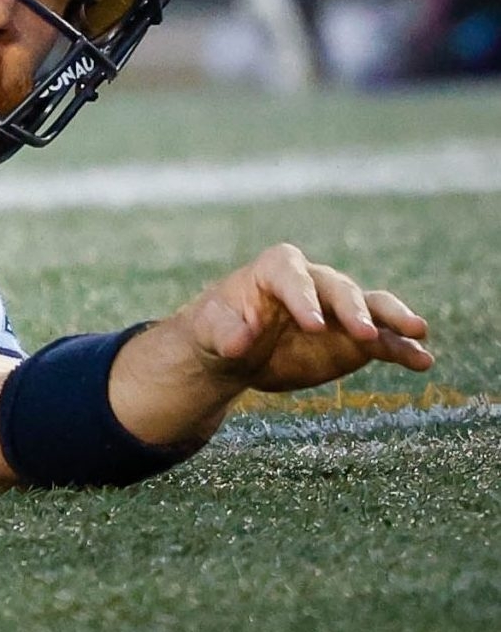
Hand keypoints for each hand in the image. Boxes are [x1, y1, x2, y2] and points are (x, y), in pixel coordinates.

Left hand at [179, 243, 433, 393]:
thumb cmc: (217, 331)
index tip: (313, 326)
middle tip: (364, 333)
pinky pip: (385, 340)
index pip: (292, 276)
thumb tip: (240, 341)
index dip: (304, 298)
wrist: (233, 351)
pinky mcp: (355, 338)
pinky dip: (403, 349)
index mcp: (274, 270)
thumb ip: (225, 333)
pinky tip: (422, 361)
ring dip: (393, 319)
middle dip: (352, 309)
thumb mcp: (210, 332)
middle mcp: (313, 283)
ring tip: (416, 332)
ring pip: (372, 306)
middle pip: (338, 288)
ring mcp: (339, 310)